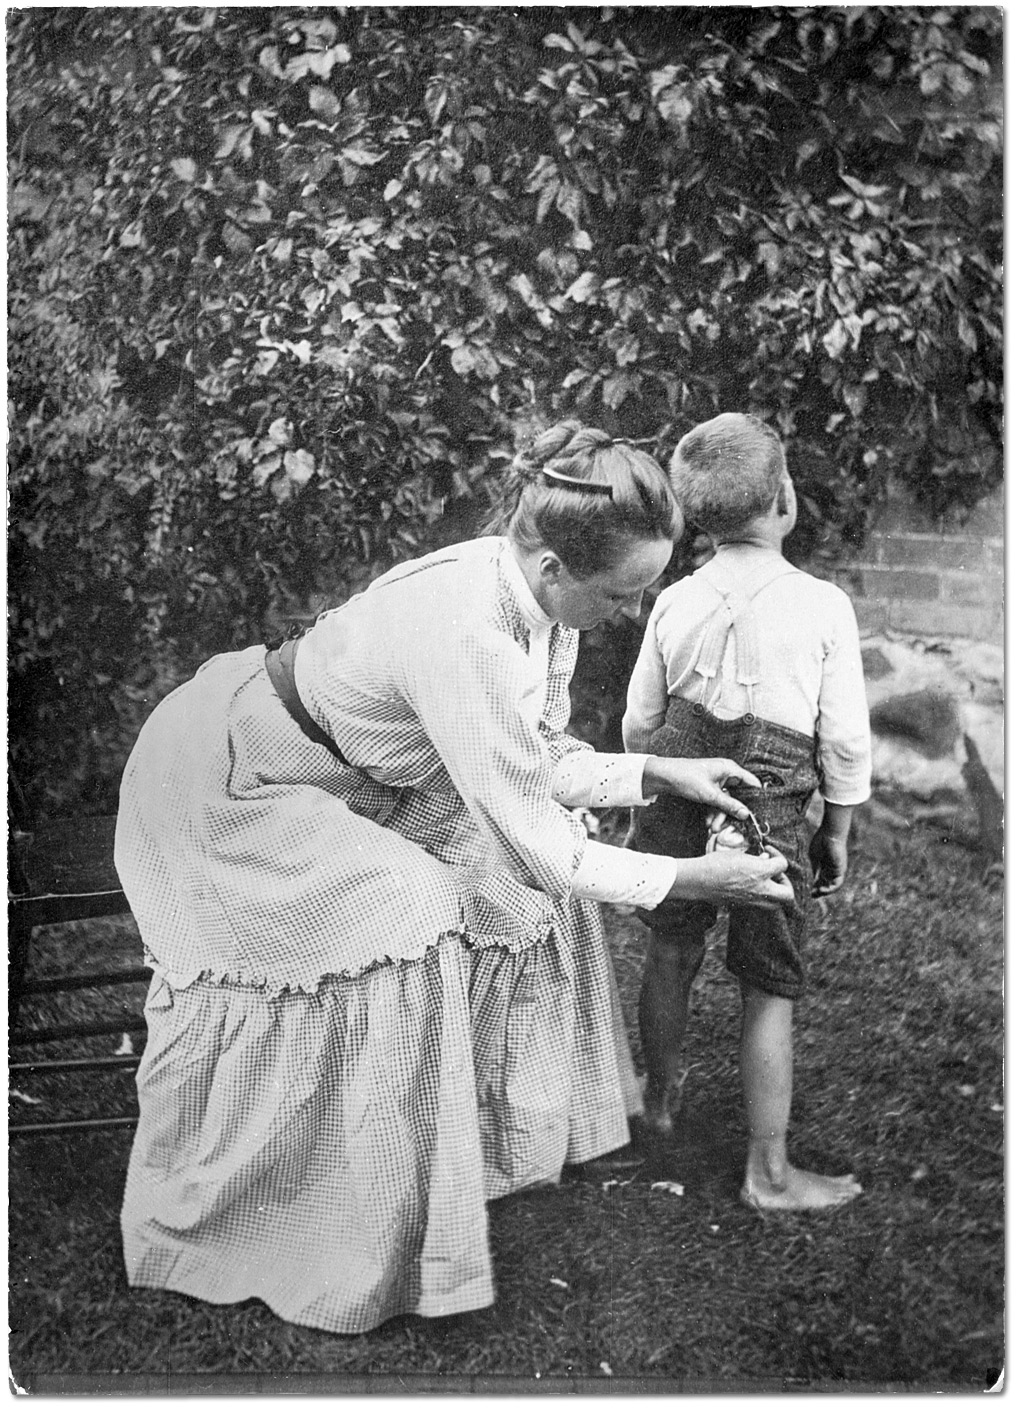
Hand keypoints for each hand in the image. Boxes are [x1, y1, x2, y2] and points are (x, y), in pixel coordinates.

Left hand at [643, 756, 761, 821]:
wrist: (663, 776)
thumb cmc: (686, 778)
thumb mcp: (710, 795)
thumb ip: (729, 805)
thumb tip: (746, 814)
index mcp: (730, 769)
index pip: (751, 783)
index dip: (756, 798)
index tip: (758, 813)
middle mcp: (726, 774)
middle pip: (737, 796)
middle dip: (731, 812)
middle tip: (728, 826)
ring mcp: (717, 781)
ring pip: (725, 801)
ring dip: (719, 815)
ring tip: (712, 827)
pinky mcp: (708, 788)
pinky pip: (716, 802)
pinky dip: (712, 811)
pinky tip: (707, 822)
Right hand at [672, 845, 795, 911]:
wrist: (699, 881)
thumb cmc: (716, 864)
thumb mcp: (738, 854)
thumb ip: (755, 858)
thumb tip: (765, 859)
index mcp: (760, 872)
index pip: (783, 865)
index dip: (777, 855)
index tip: (767, 852)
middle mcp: (760, 889)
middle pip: (788, 894)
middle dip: (785, 883)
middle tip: (775, 873)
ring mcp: (752, 900)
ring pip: (776, 904)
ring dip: (775, 893)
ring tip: (765, 882)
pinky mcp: (744, 906)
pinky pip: (761, 905)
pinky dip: (762, 897)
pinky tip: (751, 886)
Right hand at [809, 831, 848, 895]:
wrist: (830, 834)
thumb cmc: (820, 842)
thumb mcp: (814, 858)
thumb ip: (814, 869)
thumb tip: (811, 880)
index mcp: (823, 866)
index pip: (819, 880)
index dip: (813, 887)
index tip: (807, 891)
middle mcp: (831, 870)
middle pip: (825, 885)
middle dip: (818, 891)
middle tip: (811, 895)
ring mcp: (836, 871)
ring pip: (832, 886)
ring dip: (824, 892)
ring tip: (816, 894)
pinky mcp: (841, 870)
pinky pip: (837, 884)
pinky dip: (830, 889)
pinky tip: (822, 890)